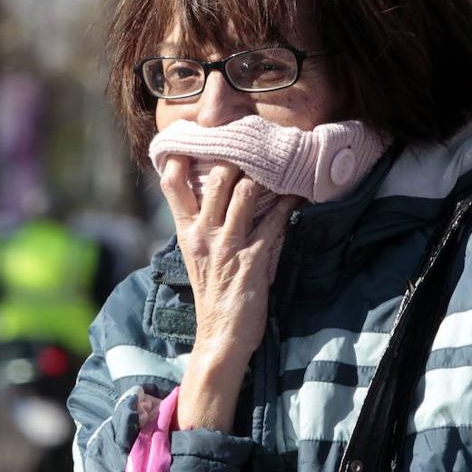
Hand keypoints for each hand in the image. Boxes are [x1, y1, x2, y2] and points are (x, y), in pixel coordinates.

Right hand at [158, 155, 299, 430]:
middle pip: (218, 176)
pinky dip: (289, 203)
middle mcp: (203, 232)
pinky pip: (274, 221)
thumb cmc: (213, 293)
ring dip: (269, 174)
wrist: (219, 338)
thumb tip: (220, 188)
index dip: (183, 153)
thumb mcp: (198, 254)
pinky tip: (300, 192)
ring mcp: (227, 245)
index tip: (205, 134)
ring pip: (247, 191)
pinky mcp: (253, 259)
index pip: (172, 181)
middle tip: (262, 141)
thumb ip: (203, 222)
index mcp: (186, 230)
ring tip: (285, 162)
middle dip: (241, 154)